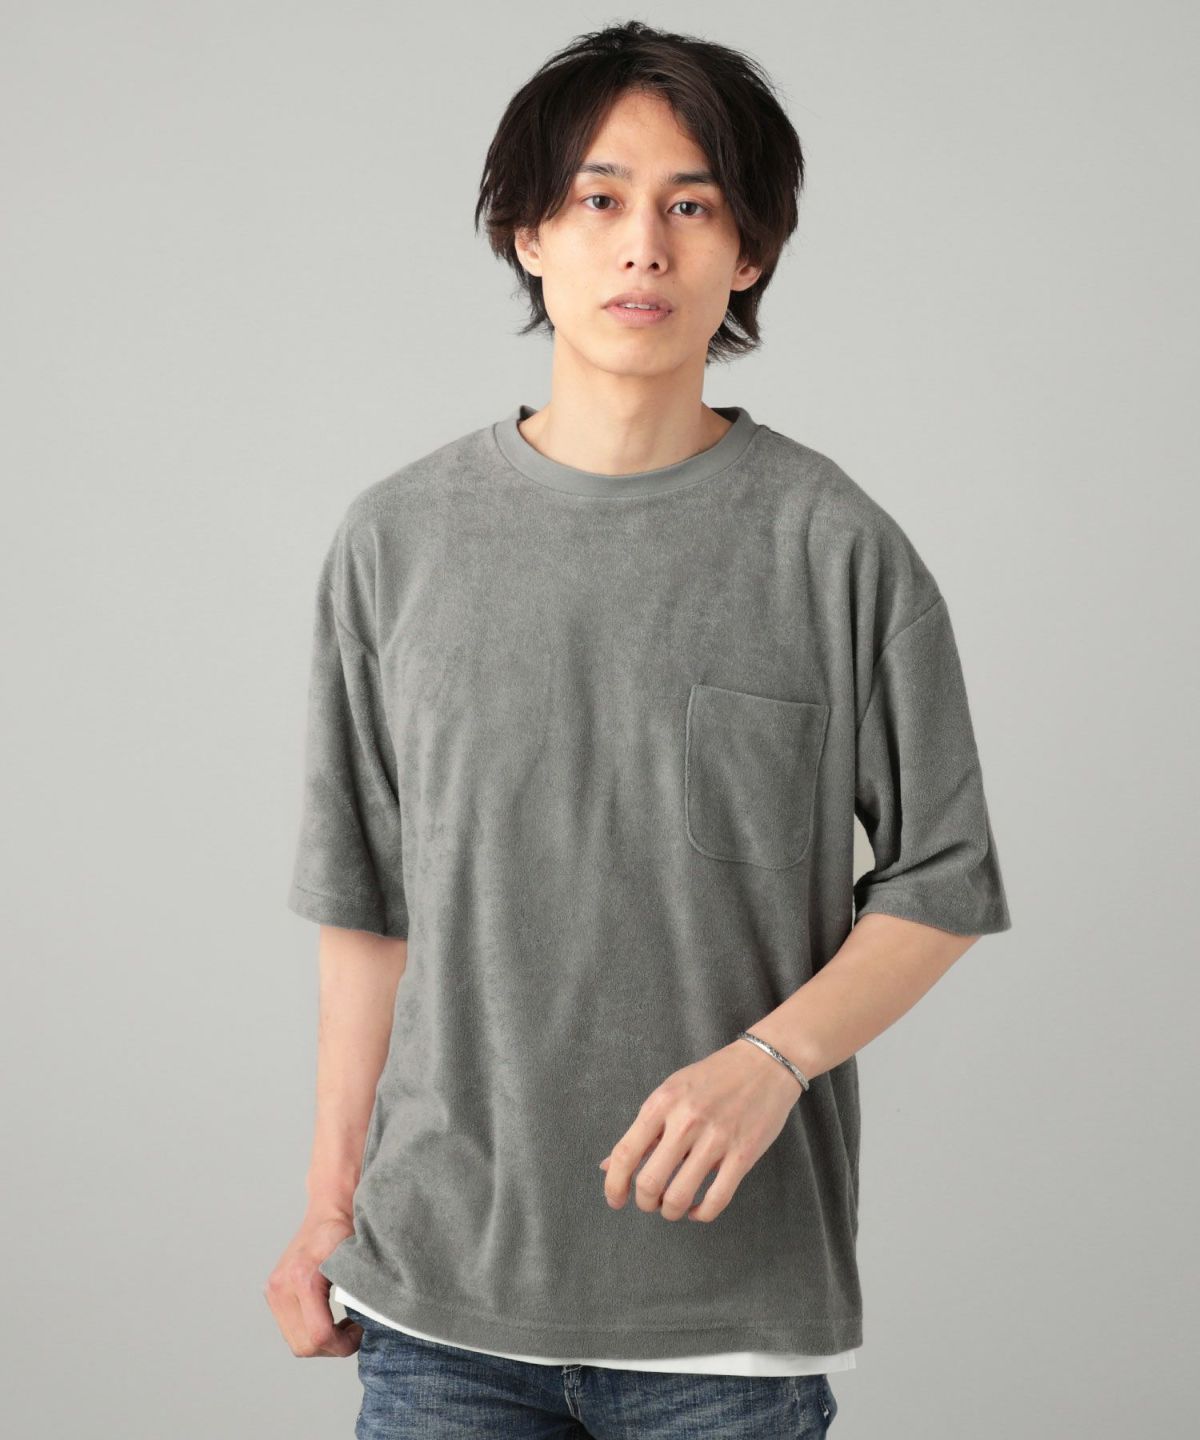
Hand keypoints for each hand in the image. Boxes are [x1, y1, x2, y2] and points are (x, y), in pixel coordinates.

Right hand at [264, 1208, 363, 1356]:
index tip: (361, 1332)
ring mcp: (273, 1290)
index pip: (319, 1335)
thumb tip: (374, 1326)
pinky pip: (291, 1330)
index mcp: (302, 1278)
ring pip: (296, 1342)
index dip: (343, 1344)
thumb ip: (360, 1293)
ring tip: (344, 1326)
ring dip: (321, 1343)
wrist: (329, 1208)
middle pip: (304, 1346)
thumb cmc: (348, 1229)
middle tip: (355, 1333)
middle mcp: (281, 1286)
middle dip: (333, 1348)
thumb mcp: (358, 1261)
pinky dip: (310, 1333)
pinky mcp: (273, 1293)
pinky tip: (329, 1319)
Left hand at [598, 1037, 804, 1222]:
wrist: (765, 1063)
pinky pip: (716, 1200)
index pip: (625, 1153)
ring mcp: (716, 1139)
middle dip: (645, 1202)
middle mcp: (686, 1120)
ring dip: (671, 1211)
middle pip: (650, 1182)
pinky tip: (697, 1209)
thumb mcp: (671, 1092)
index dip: (614, 1185)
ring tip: (672, 1206)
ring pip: (679, 1196)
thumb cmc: (713, 1077)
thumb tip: (607, 1166)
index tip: (616, 1200)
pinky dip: (701, 1214)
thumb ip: (643, 1130)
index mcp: (662, 1103)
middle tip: (650, 1202)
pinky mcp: (743, 1154)